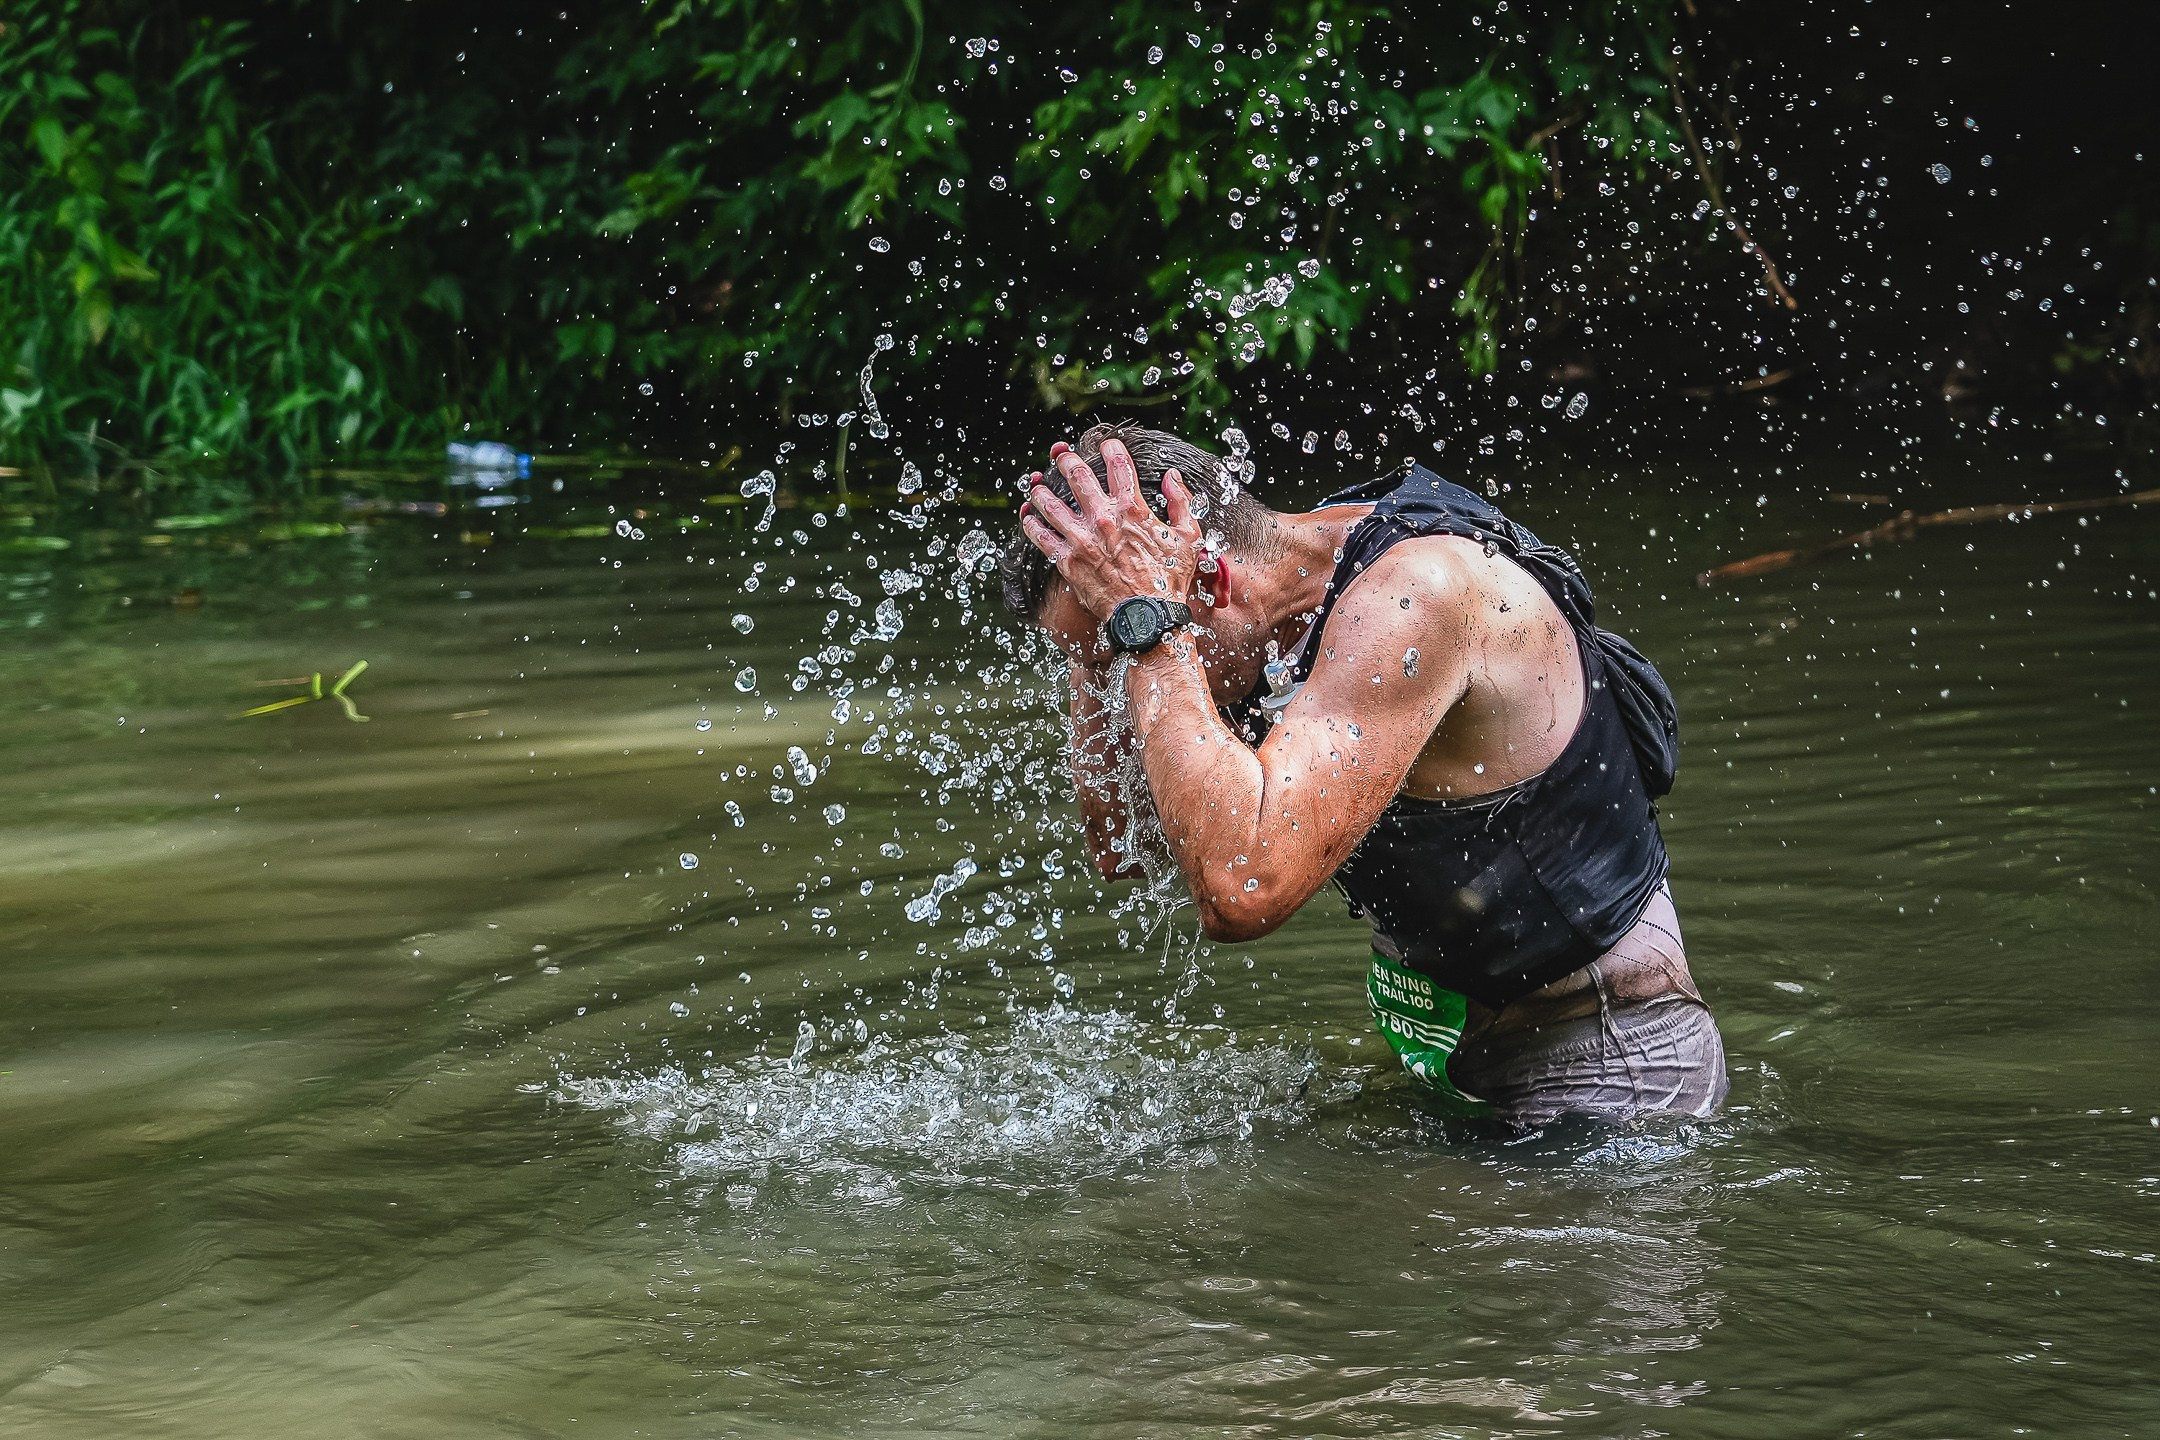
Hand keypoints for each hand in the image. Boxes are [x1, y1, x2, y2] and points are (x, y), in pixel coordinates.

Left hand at [1020, 438, 1202, 623]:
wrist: (1148, 617)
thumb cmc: (1171, 579)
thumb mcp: (1188, 537)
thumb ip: (1182, 502)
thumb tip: (1173, 476)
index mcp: (1132, 508)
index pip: (1118, 464)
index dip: (1110, 447)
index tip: (1104, 444)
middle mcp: (1103, 519)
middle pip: (1076, 476)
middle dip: (1066, 461)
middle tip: (1060, 456)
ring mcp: (1082, 539)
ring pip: (1051, 504)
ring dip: (1041, 490)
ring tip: (1036, 485)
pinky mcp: (1067, 561)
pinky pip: (1041, 537)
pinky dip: (1031, 523)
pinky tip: (1027, 516)